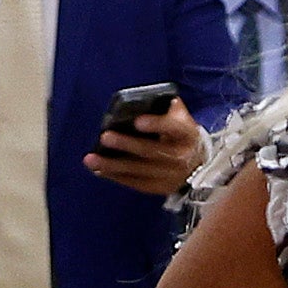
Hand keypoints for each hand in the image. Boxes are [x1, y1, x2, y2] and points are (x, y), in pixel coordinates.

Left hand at [88, 105, 208, 197]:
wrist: (197, 163)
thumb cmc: (180, 134)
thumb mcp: (180, 117)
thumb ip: (164, 107)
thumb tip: (139, 100)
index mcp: (187, 133)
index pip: (173, 128)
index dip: (156, 125)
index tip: (137, 121)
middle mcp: (181, 156)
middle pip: (151, 151)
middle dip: (126, 144)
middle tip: (105, 137)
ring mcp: (170, 175)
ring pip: (139, 170)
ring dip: (113, 165)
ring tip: (91, 159)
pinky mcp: (160, 188)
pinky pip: (135, 183)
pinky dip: (116, 177)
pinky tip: (99, 170)